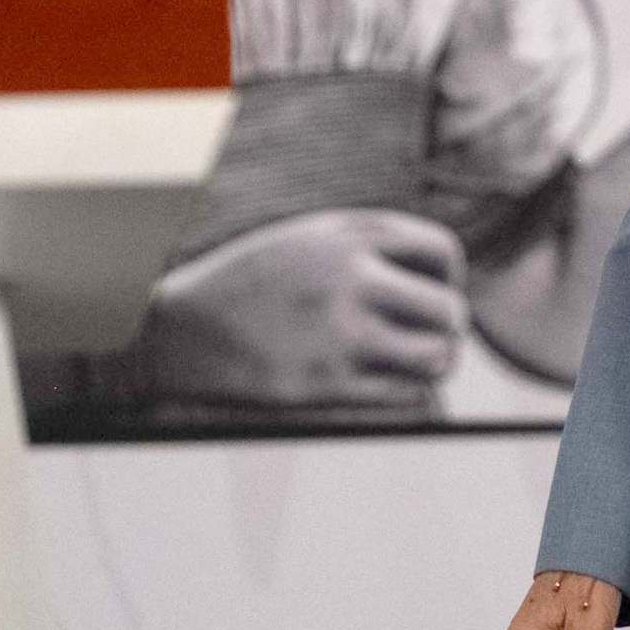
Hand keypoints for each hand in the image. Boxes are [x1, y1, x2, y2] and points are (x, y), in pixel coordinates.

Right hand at [142, 209, 469, 405]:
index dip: (450, 276)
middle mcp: (350, 282)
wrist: (179, 331)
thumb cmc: (257, 282)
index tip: (432, 290)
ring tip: (421, 359)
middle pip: (450, 310)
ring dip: (438, 360)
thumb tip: (446, 272)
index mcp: (349, 239)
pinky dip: (410, 388)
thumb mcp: (312, 237)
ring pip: (437, 356)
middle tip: (435, 333)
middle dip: (451, 325)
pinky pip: (404, 393)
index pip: (443, 253)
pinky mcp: (324, 385)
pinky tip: (392, 380)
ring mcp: (338, 335)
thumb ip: (375, 242)